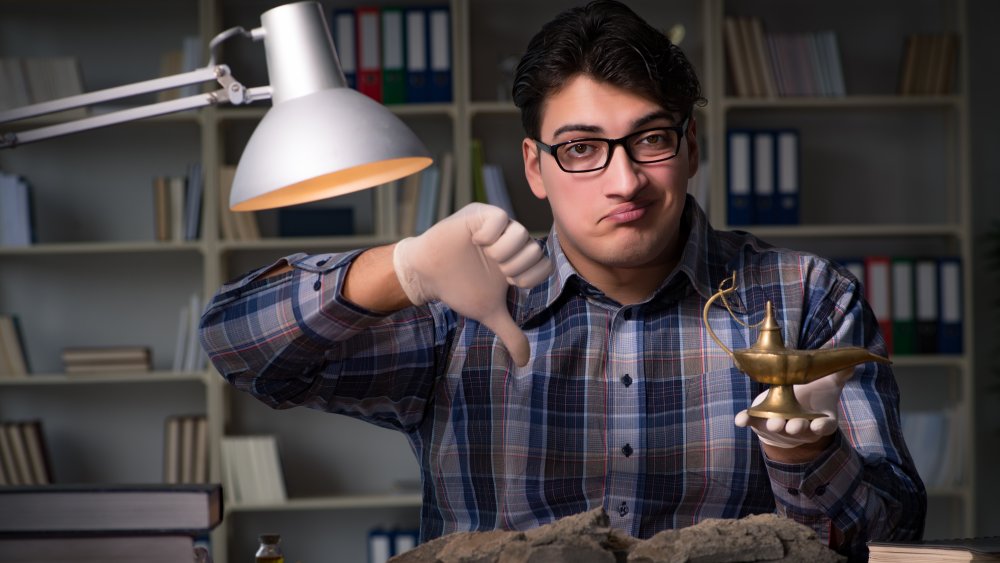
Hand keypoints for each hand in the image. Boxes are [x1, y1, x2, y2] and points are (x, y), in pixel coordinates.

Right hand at [393, 203, 552, 365]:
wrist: (427, 274)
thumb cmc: (458, 288)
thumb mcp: (488, 312)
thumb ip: (509, 333)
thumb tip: (524, 362)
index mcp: (517, 259)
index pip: (544, 265)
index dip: (529, 278)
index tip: (507, 284)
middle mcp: (510, 240)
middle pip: (535, 250)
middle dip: (515, 268)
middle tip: (496, 271)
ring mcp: (496, 225)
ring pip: (520, 233)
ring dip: (503, 253)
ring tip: (486, 256)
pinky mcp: (478, 214)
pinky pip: (499, 217)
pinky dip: (490, 234)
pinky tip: (476, 241)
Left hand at [734, 368, 852, 448]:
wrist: (791, 409)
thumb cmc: (813, 398)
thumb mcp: (827, 386)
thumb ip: (838, 375)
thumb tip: (851, 364)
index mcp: (819, 420)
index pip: (824, 426)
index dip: (822, 426)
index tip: (819, 425)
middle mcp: (800, 426)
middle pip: (800, 429)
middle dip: (796, 427)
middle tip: (792, 426)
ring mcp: (781, 426)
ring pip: (777, 428)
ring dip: (774, 425)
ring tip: (773, 422)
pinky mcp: (762, 422)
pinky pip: (753, 422)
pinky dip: (747, 421)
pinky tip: (740, 419)